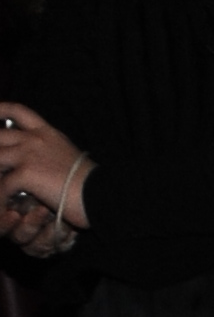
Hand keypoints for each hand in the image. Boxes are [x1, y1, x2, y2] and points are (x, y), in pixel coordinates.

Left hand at [0, 103, 88, 252]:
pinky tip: (4, 207)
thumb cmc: (91, 182)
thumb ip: (51, 153)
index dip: (1, 109)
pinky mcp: (25, 174)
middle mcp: (35, 139)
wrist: (101, 193)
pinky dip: (1, 198)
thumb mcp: (70, 157)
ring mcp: (28, 155)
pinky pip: (2, 186)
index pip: (19, 111)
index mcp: (47, 133)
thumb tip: (41, 164)